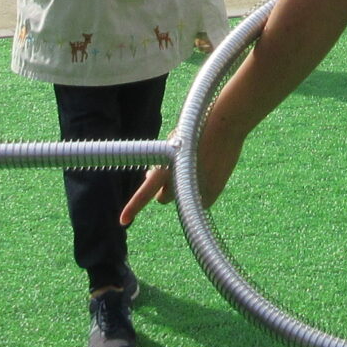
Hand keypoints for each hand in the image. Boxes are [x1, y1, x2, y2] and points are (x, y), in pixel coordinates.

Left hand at [120, 118, 240, 226]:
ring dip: (183, 191)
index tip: (122, 221)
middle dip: (165, 190)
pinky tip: (208, 176)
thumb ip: (163, 165)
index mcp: (166, 167)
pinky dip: (201, 195)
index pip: (146, 192)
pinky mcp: (212, 192)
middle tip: (172, 175)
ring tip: (196, 169)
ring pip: (181, 200)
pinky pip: (201, 203)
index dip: (133, 207)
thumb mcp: (173, 145)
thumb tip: (155, 184)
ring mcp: (196, 188)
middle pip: (162, 197)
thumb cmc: (196, 131)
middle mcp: (180, 180)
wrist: (224, 124)